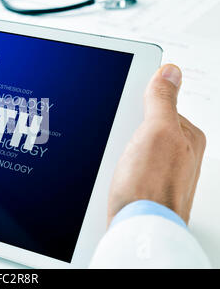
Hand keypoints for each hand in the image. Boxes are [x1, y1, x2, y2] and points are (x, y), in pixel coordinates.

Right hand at [107, 64, 205, 225]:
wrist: (137, 229)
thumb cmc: (152, 188)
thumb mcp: (157, 132)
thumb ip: (163, 100)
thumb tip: (170, 71)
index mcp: (187, 136)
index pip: (159, 103)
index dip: (137, 102)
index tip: (124, 109)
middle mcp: (177, 153)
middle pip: (140, 125)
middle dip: (123, 129)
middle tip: (120, 143)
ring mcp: (159, 170)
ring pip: (128, 145)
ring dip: (116, 150)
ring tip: (117, 163)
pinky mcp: (142, 184)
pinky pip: (123, 164)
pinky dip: (114, 166)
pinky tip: (113, 174)